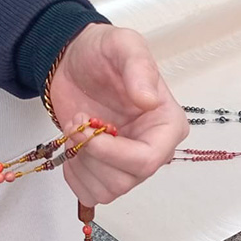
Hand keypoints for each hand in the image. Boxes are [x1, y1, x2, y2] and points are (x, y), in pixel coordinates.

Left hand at [48, 24, 187, 205]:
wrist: (74, 61)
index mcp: (167, 123)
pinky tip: (73, 147)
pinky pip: (91, 194)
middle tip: (77, 122)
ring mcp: (129, 163)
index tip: (87, 127)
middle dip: (92, 154)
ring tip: (76, 129)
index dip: (113, 152)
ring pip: (108, 190)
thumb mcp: (123, 45)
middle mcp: (154, 148)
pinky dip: (75, 176)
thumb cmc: (102, 53)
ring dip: (81, 163)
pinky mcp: (106, 170)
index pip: (149, 159)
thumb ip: (138, 68)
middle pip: (126, 179)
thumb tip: (149, 100)